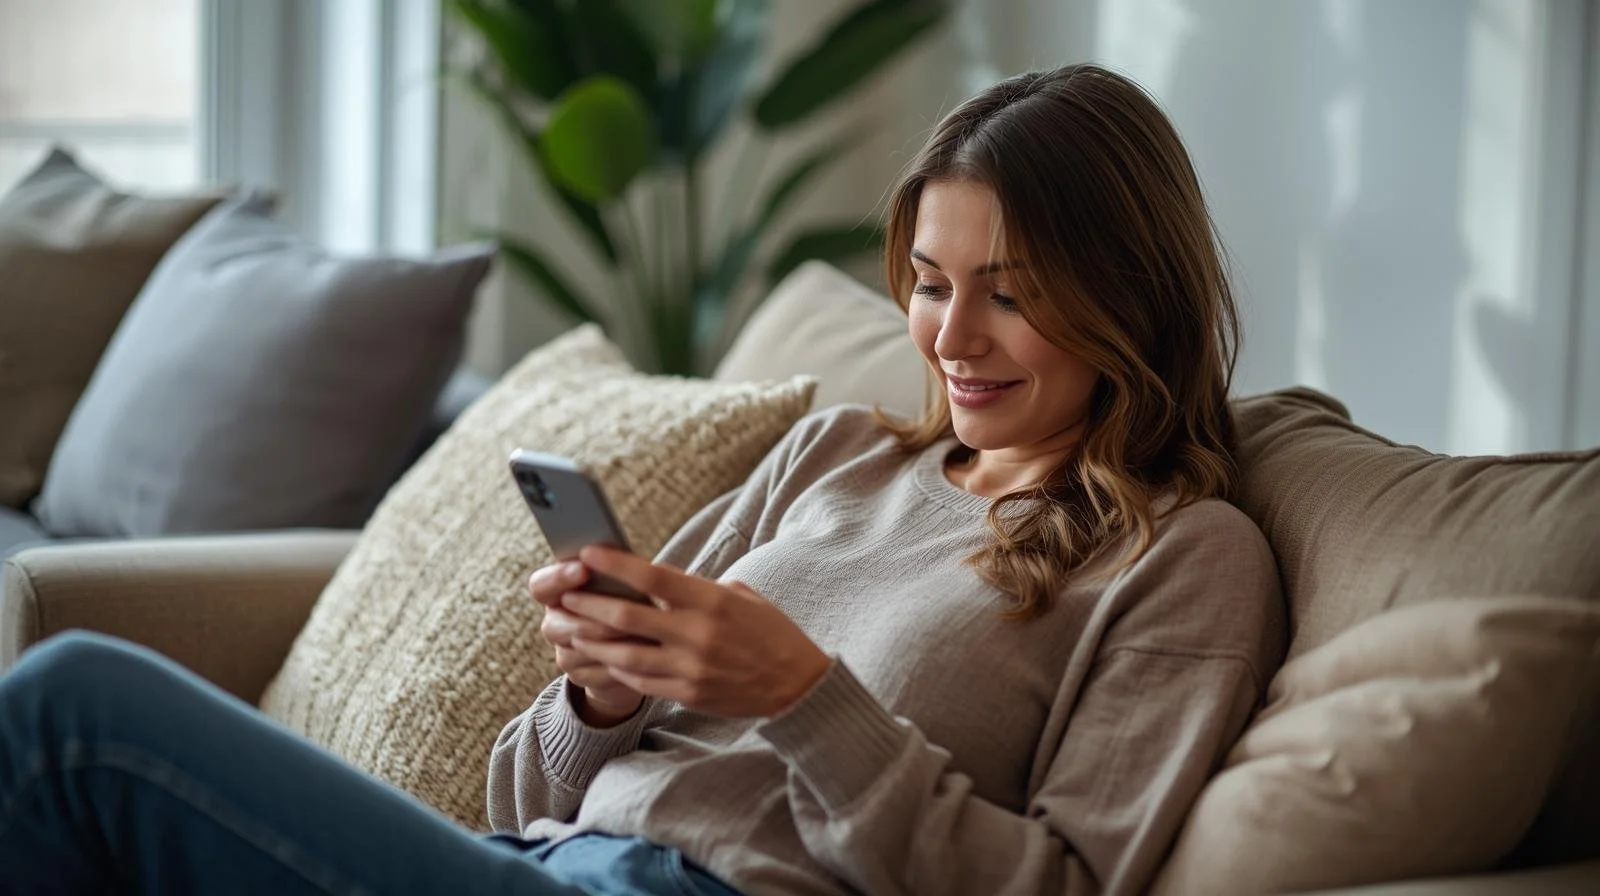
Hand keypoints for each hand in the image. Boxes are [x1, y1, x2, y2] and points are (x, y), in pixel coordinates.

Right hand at [528, 561, 643, 725]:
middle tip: (627, 613)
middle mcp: (553, 624)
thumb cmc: (625, 600)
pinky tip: (647, 656)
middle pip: (559, 625)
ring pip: (583, 651)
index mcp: (556, 593)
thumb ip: (612, 568)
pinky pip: (599, 672)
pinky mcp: (581, 677)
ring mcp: (565, 654)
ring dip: (615, 643)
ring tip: (647, 634)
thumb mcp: (618, 581)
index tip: (584, 568)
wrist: (631, 646)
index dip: (558, 578)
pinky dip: (624, 664)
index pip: (540, 586)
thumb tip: (617, 552)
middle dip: (595, 619)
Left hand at [558, 546, 832, 717]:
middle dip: (591, 604)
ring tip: (574, 629)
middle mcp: (698, 633)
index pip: (652, 577)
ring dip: (595, 641)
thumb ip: (701, 589)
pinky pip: (642, 681)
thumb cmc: (772, 633)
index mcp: (712, 601)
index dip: (615, 565)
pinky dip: (619, 668)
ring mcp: (691, 667)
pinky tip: (604, 659)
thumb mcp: (744, 597)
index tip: (588, 553)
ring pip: (626, 654)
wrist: (798, 686)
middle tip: (566, 596)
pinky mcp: (689, 694)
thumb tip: (663, 581)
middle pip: (627, 616)